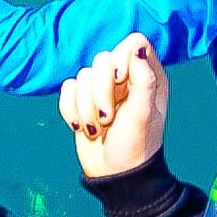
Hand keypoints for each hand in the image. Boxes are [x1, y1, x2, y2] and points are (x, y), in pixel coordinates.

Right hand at [59, 33, 167, 177]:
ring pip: (82, 76)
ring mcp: (102, 88)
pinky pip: (67, 89)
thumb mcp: (143, 115)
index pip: (133, 43)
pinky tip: (83, 127)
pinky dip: (71, 110)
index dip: (121, 57)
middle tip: (108, 117)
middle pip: (102, 58)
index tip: (120, 80)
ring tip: (98, 128)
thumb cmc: (135, 146)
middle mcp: (125, 78)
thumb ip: (144, 80)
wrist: (114, 174)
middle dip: (100, 90)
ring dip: (86, 107)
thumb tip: (137, 48)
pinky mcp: (82, 99)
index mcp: (148, 76)